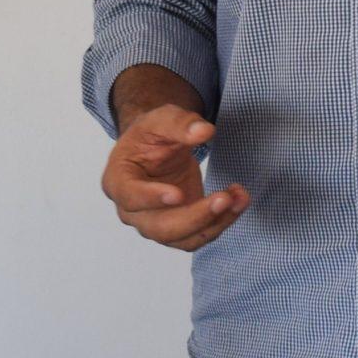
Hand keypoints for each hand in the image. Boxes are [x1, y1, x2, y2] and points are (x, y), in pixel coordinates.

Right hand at [100, 103, 246, 250]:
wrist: (157, 149)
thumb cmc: (151, 135)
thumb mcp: (161, 118)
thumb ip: (179, 123)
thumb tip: (203, 132)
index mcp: (117, 181)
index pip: (130, 196)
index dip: (151, 198)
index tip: (178, 194)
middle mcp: (132, 211)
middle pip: (160, 227)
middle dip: (195, 217)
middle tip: (223, 198)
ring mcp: (155, 224)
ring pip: (183, 239)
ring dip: (215, 222)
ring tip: (239, 198)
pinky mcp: (179, 229)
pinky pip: (200, 235)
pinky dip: (222, 221)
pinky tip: (238, 200)